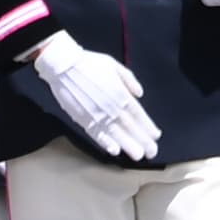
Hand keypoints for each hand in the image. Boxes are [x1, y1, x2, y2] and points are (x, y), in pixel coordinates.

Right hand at [32, 30, 159, 161]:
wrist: (63, 65)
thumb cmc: (89, 63)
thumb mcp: (114, 65)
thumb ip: (129, 79)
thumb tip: (139, 93)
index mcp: (120, 93)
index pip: (138, 114)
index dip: (148, 127)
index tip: (156, 136)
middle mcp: (111, 106)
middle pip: (130, 127)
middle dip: (143, 141)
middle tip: (152, 152)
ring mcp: (96, 114)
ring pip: (116, 134)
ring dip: (128, 146)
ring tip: (139, 156)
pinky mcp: (83, 119)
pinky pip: (96, 133)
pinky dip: (105, 143)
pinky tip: (114, 151)